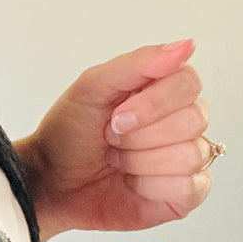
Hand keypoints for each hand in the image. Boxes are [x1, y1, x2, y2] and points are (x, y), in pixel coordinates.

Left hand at [19, 39, 214, 237]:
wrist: (48, 182)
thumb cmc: (67, 133)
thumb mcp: (92, 87)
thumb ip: (138, 63)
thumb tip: (185, 46)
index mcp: (159, 90)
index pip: (188, 83)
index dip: (155, 102)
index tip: (117, 116)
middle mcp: (178, 122)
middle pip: (195, 118)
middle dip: (141, 134)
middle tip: (112, 138)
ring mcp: (184, 160)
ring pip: (192, 154)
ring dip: (141, 161)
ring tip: (118, 160)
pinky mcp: (183, 195)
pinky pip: (191, 187)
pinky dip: (151, 186)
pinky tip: (132, 183)